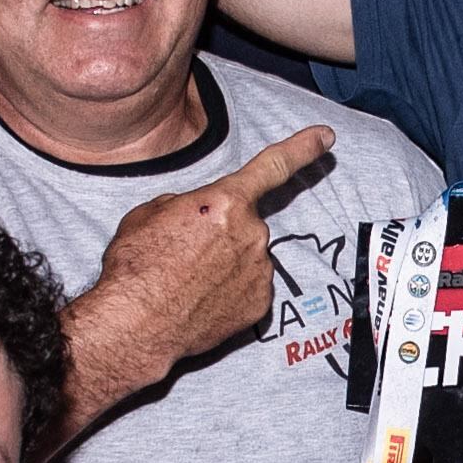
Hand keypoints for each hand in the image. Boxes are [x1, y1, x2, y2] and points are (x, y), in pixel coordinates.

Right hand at [73, 125, 334, 392]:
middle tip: (183, 254)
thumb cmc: (135, 268)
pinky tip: (200, 302)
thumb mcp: (148, 215)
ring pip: (247, 257)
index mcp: (224, 201)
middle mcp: (252, 233)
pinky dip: (230, 292)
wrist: (135, 326)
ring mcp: (260, 271)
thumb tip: (196, 215)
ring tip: (186, 282)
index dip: (303, 147)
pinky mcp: (261, 304)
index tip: (326, 136)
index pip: (273, 166)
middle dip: (220, 233)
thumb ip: (186, 205)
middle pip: (244, 224)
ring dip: (224, 264)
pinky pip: (249, 288)